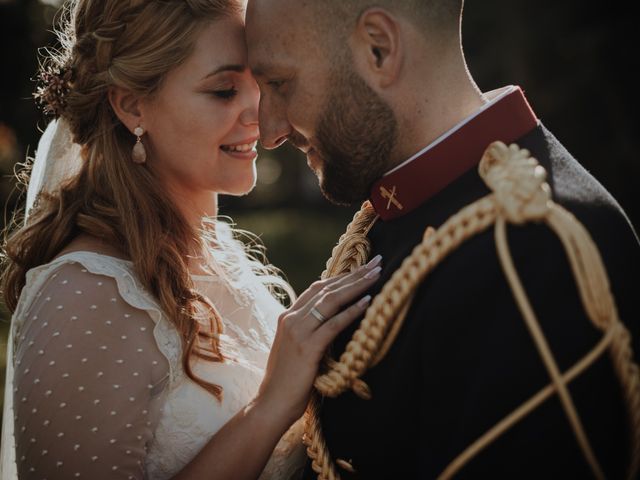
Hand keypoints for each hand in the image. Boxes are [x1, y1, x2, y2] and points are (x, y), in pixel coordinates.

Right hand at [256, 255, 382, 423]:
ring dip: (357, 286)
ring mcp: (297, 331)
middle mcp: (291, 318)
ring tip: (377, 276)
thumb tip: (334, 319)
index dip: (342, 276)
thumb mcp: (297, 347)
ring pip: (331, 301)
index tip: (363, 267)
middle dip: (354, 275)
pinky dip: (351, 312)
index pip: (318, 288)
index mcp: (288, 316)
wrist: (272, 403)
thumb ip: (310, 330)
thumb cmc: (289, 379)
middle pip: (327, 289)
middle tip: (377, 263)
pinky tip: (367, 302)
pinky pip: (333, 324)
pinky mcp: (307, 347)